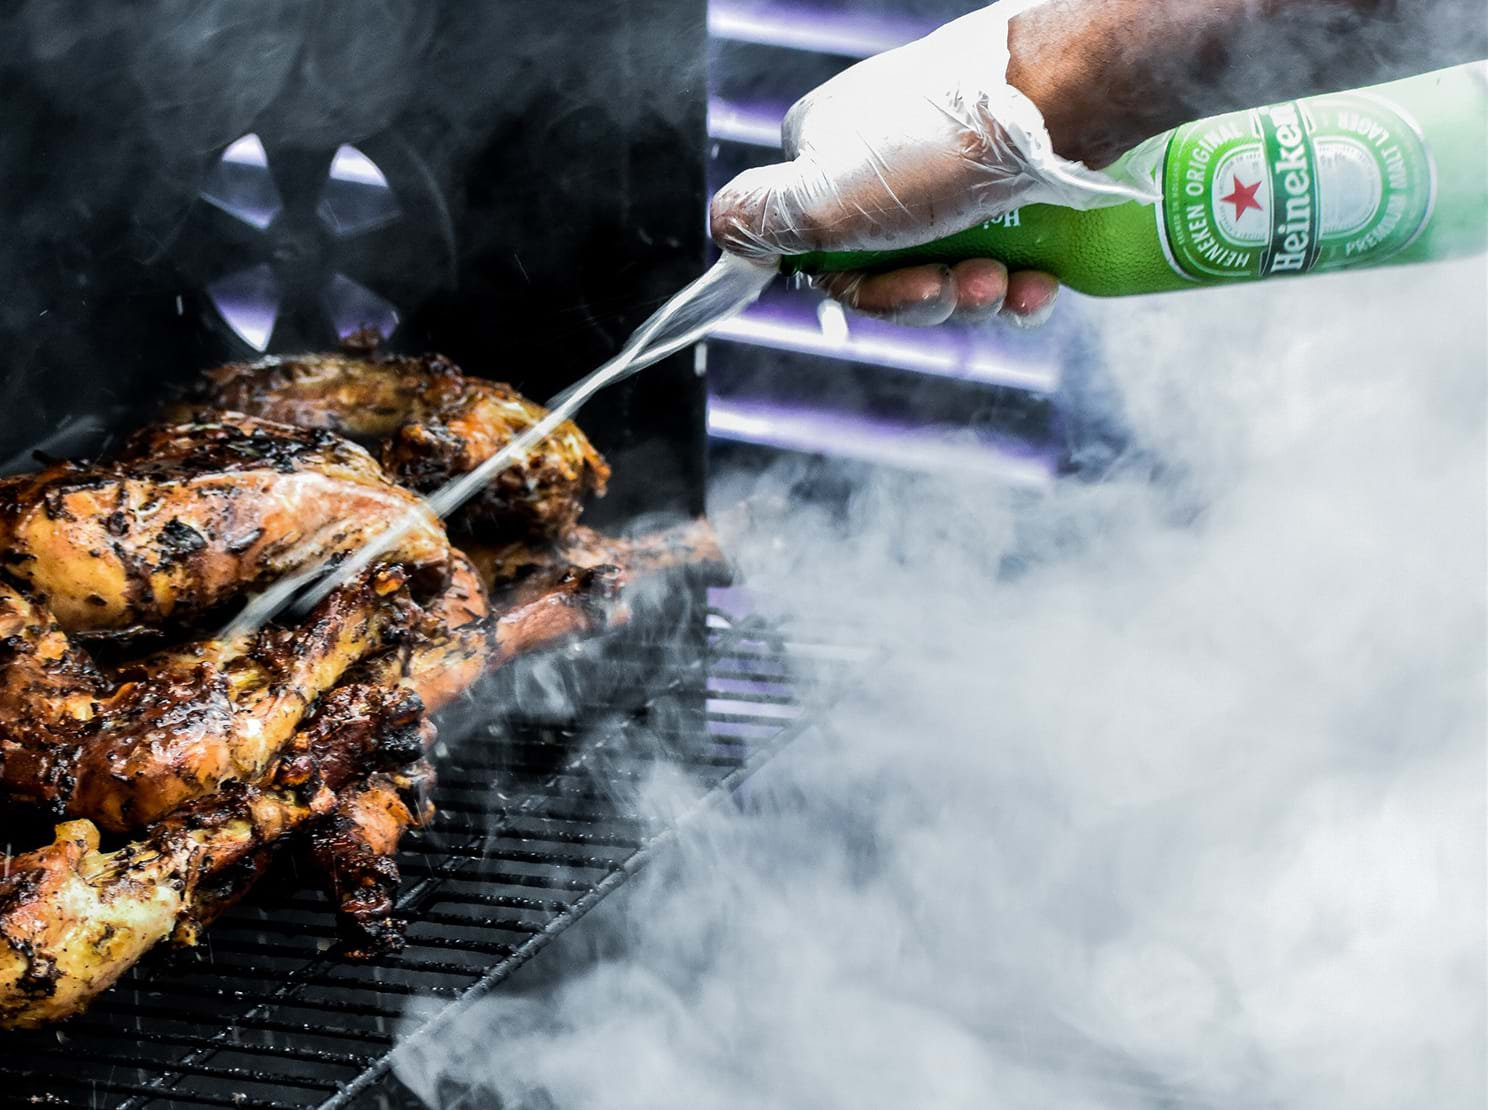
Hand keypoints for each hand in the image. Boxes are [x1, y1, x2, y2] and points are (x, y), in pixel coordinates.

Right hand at [708, 5, 1152, 327]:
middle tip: (971, 287)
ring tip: (1010, 283)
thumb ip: (757, 219)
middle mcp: (883, 159)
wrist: (1067, 95)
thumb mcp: (823, 196)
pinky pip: (1002, 253)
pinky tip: (1040, 281)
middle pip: (891, 270)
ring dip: (979, 296)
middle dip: (933, 296)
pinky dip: (1019, 281)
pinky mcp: (1008, 178)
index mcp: (826, 156)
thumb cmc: (940, 149)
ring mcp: (949, 167)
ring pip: (951, 269)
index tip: (911, 290)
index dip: (868, 294)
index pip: (824, 256)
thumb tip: (722, 229)